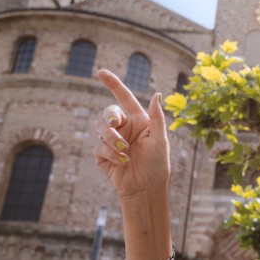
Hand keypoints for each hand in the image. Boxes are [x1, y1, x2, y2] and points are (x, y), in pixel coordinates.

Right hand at [94, 69, 169, 196]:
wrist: (145, 188)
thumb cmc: (157, 164)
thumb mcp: (160, 140)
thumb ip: (157, 117)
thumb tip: (156, 94)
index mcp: (138, 120)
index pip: (124, 98)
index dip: (113, 84)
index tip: (100, 72)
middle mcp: (124, 127)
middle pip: (108, 112)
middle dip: (110, 115)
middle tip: (116, 123)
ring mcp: (111, 140)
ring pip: (101, 128)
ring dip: (112, 139)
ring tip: (125, 151)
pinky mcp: (101, 153)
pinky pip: (99, 146)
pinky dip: (112, 153)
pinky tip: (123, 162)